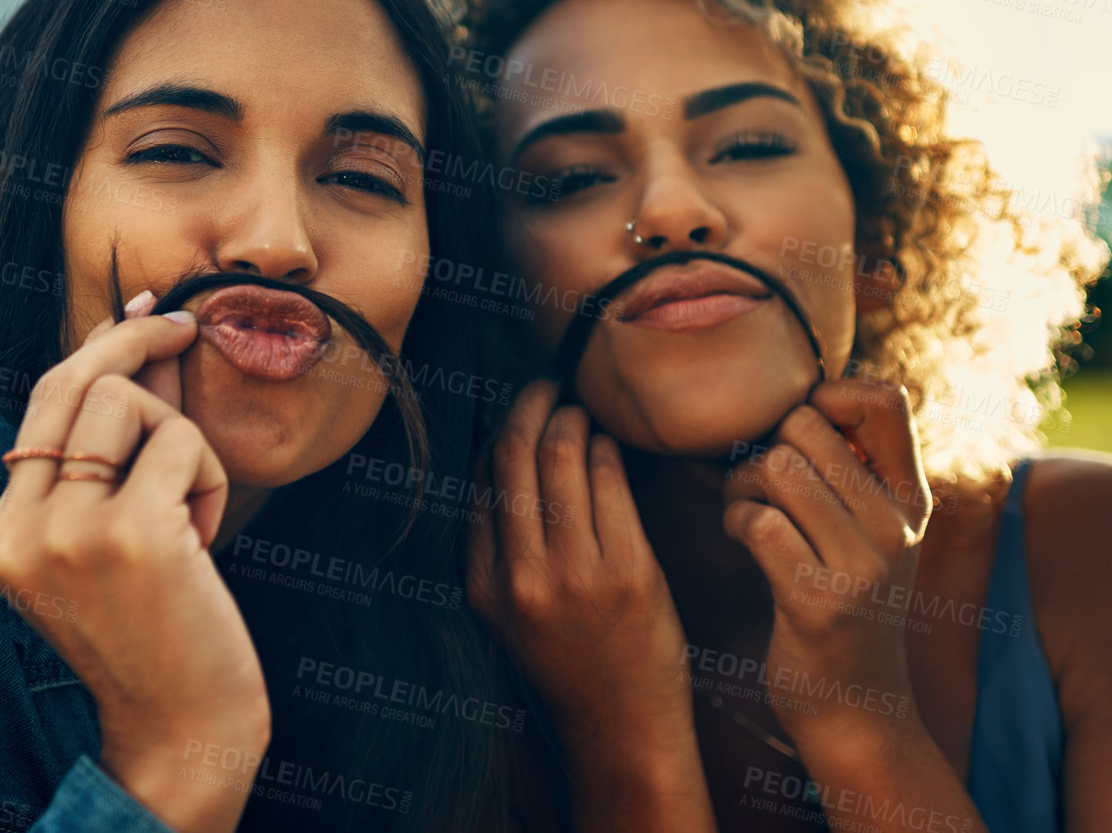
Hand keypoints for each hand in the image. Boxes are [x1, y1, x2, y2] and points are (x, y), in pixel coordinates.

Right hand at [0, 313, 267, 832]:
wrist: (181, 725)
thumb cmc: (159, 622)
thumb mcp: (115, 527)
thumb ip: (117, 439)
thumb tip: (143, 327)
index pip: (43, 401)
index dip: (100, 344)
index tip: (146, 310)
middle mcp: (15, 529)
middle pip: (74, 380)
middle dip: (138, 338)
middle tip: (185, 325)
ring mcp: (66, 532)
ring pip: (129, 401)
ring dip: (182, 438)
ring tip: (189, 508)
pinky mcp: (127, 535)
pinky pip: (180, 441)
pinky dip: (208, 475)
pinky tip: (204, 537)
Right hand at [466, 381, 698, 775]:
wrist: (622, 727)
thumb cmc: (567, 661)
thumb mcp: (504, 612)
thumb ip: (493, 544)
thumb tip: (495, 459)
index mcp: (485, 585)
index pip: (480, 481)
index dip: (499, 431)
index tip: (517, 410)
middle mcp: (524, 575)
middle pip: (516, 456)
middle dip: (532, 405)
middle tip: (548, 385)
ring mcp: (578, 574)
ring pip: (564, 458)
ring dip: (573, 420)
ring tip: (580, 409)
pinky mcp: (631, 572)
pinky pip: (612, 483)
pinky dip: (607, 451)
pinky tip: (609, 444)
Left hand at [723, 379, 931, 760]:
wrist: (855, 708)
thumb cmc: (844, 598)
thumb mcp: (873, 530)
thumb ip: (857, 465)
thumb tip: (810, 390)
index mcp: (911, 499)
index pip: (884, 398)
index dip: (826, 396)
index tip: (803, 436)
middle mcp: (895, 527)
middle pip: (803, 427)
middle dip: (764, 447)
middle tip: (761, 485)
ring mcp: (861, 565)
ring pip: (776, 468)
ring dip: (741, 485)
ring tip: (750, 510)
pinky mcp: (817, 600)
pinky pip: (756, 519)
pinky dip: (733, 520)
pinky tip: (743, 540)